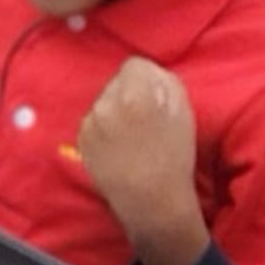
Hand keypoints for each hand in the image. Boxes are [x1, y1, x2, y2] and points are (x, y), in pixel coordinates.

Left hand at [75, 57, 204, 264]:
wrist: (151, 200)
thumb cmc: (174, 156)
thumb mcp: (182, 109)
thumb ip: (164, 81)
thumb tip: (148, 72)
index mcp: (135, 93)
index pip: (134, 64)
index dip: (146, 78)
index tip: (153, 95)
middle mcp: (107, 103)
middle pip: (117, 81)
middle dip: (129, 92)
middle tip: (144, 117)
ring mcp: (91, 122)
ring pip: (103, 100)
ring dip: (115, 109)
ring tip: (131, 135)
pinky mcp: (81, 139)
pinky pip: (93, 121)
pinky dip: (104, 128)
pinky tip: (118, 146)